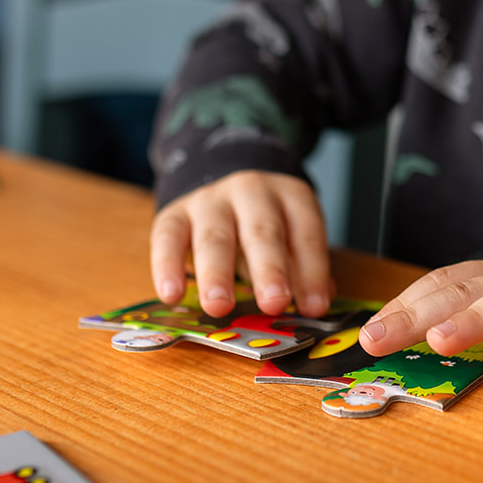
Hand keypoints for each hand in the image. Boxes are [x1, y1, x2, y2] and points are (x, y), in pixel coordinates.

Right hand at [149, 170, 333, 318]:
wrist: (220, 175)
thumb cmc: (263, 221)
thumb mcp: (291, 235)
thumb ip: (301, 266)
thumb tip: (315, 302)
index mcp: (290, 196)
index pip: (306, 234)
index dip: (313, 272)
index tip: (315, 308)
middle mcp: (251, 192)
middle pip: (262, 232)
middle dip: (270, 270)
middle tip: (275, 303)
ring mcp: (210, 201)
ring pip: (214, 237)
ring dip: (218, 274)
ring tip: (219, 306)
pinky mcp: (174, 213)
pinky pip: (168, 238)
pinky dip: (167, 266)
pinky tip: (171, 294)